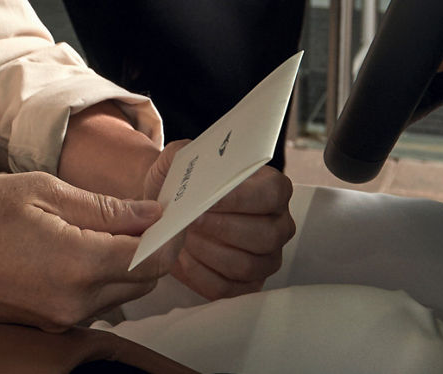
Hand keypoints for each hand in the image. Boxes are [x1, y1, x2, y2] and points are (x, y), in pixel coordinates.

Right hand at [0, 172, 167, 329]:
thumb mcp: (39, 190)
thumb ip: (103, 207)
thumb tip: (151, 212)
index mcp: (76, 263)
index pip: (153, 258)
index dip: (171, 231)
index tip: (173, 209)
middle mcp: (75, 301)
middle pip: (143, 280)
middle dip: (151, 245)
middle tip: (139, 210)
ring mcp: (61, 317)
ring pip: (120, 293)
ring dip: (123, 261)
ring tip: (99, 224)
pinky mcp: (48, 322)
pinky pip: (93, 301)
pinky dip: (98, 275)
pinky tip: (75, 245)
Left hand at [140, 148, 295, 299]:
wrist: (165, 210)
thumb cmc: (180, 184)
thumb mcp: (178, 160)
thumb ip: (185, 153)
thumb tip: (196, 165)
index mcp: (272, 189)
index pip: (272, 194)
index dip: (241, 198)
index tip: (208, 199)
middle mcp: (278, 225)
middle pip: (265, 235)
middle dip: (222, 229)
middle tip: (191, 221)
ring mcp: (266, 259)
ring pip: (246, 265)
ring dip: (209, 252)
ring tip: (184, 238)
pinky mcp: (247, 285)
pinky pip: (227, 288)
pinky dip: (200, 274)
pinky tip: (183, 258)